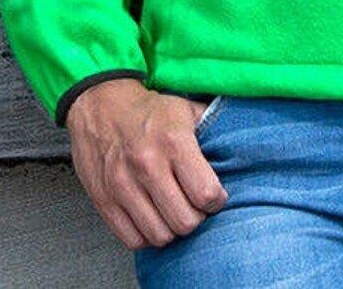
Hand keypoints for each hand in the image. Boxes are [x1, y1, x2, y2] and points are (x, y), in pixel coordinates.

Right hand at [65, 79, 227, 248]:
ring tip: (172, 211)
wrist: (101, 103)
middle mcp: (147, 166)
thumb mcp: (185, 109)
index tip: (214, 194)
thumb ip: (212, 130)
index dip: (216, 200)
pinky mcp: (104, 200)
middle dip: (196, 217)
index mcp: (174, 142)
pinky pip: (132, 240)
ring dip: (171, 228)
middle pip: (185, 221)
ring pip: (160, 236)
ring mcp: (122, 186)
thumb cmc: (149, 110)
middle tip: (193, 205)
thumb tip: (241, 147)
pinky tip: (151, 217)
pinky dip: (146, 236)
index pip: (206, 194)